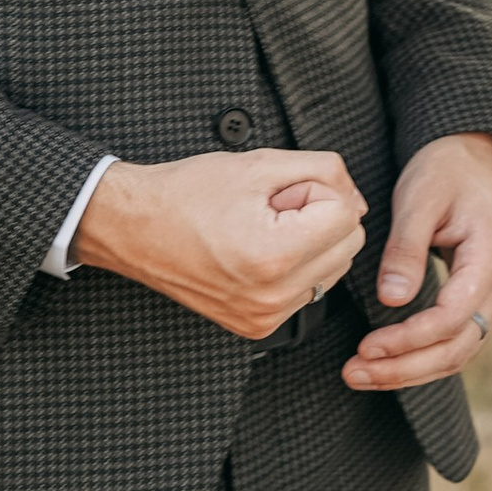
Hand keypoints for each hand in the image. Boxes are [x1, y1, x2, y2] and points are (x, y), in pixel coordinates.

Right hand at [72, 147, 366, 339]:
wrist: (134, 228)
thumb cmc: (188, 193)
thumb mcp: (260, 163)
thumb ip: (324, 172)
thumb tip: (357, 199)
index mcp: (275, 256)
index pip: (346, 215)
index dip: (316, 190)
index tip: (279, 189)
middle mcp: (272, 298)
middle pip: (348, 245)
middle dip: (319, 216)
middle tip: (271, 206)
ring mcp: (264, 318)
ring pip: (331, 269)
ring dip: (311, 242)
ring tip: (261, 227)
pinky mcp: (256, 327)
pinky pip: (306, 290)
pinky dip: (295, 266)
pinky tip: (257, 250)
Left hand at [344, 132, 491, 395]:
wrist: (477, 157)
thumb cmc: (446, 171)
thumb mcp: (420, 197)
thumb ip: (406, 248)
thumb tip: (391, 300)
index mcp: (491, 256)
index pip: (452, 317)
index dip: (409, 339)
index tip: (366, 346)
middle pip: (457, 347)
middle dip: (403, 368)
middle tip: (352, 373)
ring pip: (458, 353)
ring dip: (409, 370)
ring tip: (360, 374)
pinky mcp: (480, 300)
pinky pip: (456, 341)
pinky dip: (421, 357)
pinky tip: (386, 362)